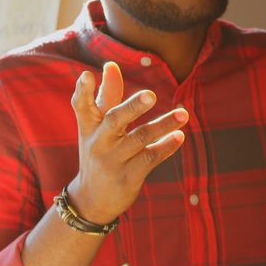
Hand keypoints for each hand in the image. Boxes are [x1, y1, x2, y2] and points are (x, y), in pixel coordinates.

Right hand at [66, 62, 187, 223]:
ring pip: (140, 138)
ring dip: (163, 125)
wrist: (93, 199)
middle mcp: (98, 142)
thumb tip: (111, 65)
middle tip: (151, 94)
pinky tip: (179, 136)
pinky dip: (165, 147)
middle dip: (132, 107)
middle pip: (114, 120)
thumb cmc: (99, 152)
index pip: (82, 106)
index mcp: (89, 127)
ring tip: (183, 113)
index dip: (83, 91)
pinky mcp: (128, 177)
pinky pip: (149, 159)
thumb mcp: (97, 127)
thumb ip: (107, 96)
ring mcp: (113, 161)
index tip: (88, 75)